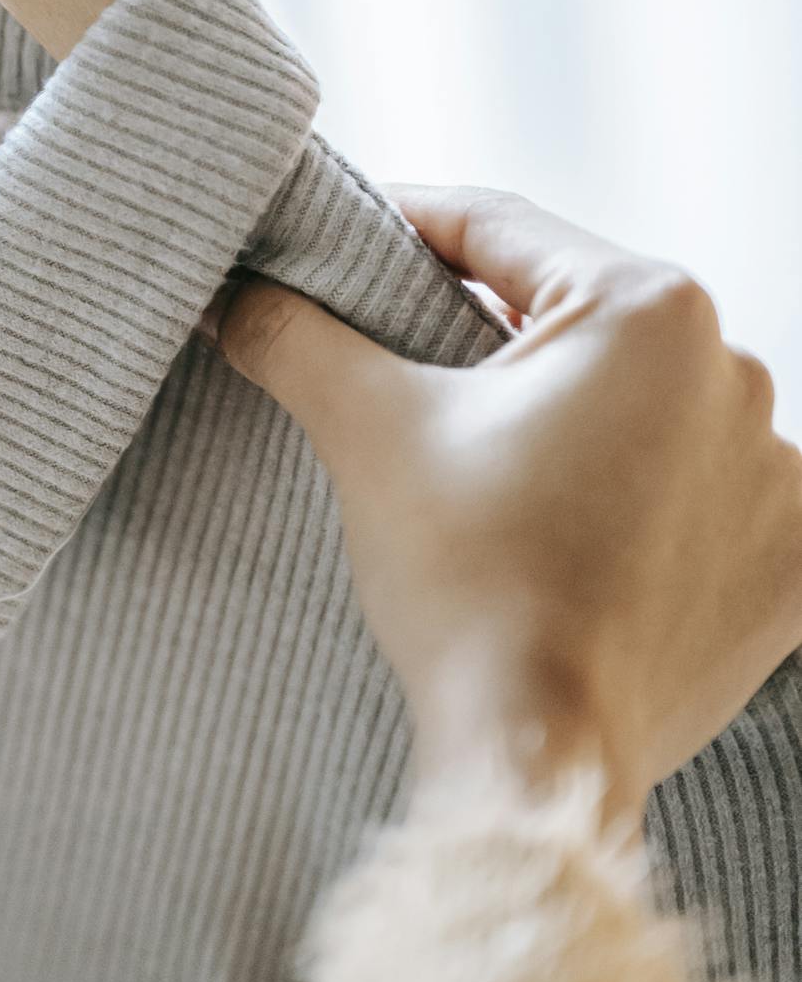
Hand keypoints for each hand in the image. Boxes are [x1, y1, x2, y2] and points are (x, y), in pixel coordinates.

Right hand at [215, 188, 801, 826]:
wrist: (538, 753)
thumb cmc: (466, 580)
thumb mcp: (367, 430)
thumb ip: (295, 334)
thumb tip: (234, 292)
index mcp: (649, 309)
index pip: (498, 232)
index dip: (403, 228)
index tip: (338, 245)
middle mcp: (739, 373)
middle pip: (578, 323)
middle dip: (490, 337)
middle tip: (402, 367)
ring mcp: (777, 474)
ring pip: (644, 409)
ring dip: (575, 422)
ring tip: (492, 474)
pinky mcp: (787, 563)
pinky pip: (702, 500)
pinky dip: (643, 506)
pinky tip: (578, 536)